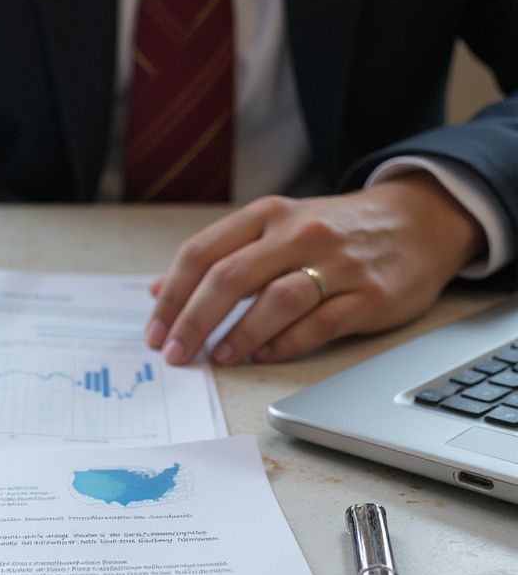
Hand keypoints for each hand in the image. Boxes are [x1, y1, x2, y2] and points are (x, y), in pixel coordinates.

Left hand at [145, 172, 486, 364]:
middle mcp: (298, 233)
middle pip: (230, 278)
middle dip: (193, 322)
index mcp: (267, 216)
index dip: (171, 297)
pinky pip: (319, 324)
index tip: (155, 334)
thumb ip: (217, 257)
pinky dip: (285, 344)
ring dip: (239, 336)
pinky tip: (263, 357)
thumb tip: (156, 291)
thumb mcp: (272, 229)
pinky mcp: (367, 294)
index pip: (202, 253)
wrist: (418, 221)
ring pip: (275, 300)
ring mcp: (335, 263)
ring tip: (218, 358)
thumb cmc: (331, 232)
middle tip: (176, 356)